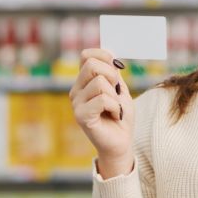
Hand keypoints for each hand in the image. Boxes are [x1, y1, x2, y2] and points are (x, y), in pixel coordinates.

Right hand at [69, 48, 133, 176]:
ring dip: (115, 97)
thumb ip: (113, 73)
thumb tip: (110, 54)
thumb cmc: (121, 116)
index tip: (116, 67)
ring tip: (115, 108)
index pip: (86, 55)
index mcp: (84, 82)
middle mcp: (76, 90)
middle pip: (92, 65)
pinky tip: (114, 116)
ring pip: (100, 83)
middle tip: (117, 93)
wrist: (121, 142)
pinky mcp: (81, 116)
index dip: (104, 56)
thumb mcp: (120, 90)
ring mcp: (76, 103)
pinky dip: (115, 107)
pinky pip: (102, 99)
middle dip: (112, 75)